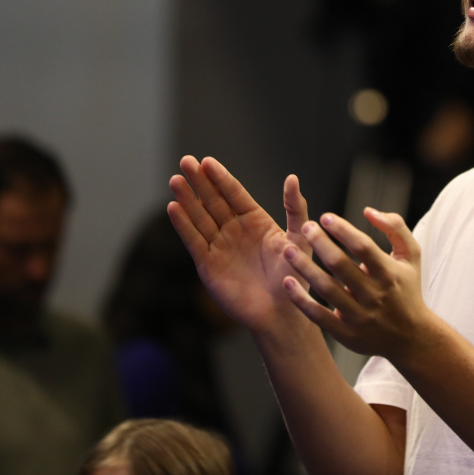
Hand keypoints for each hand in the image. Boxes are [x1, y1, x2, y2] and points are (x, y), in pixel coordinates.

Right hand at [167, 155, 312, 335]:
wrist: (280, 313)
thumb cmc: (294, 276)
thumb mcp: (299, 238)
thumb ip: (294, 208)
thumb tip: (292, 177)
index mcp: (256, 220)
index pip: (234, 193)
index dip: (221, 178)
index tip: (207, 161)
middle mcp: (235, 230)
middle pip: (213, 201)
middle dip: (199, 182)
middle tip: (185, 161)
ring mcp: (220, 246)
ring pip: (200, 217)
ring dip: (187, 199)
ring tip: (175, 180)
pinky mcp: (208, 264)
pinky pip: (194, 240)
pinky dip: (183, 225)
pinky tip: (174, 207)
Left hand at [281, 208, 432, 359]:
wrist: (411, 338)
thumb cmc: (407, 290)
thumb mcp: (411, 256)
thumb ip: (395, 227)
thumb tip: (368, 211)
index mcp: (389, 273)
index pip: (363, 247)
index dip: (343, 230)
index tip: (326, 217)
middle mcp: (374, 295)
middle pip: (341, 265)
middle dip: (320, 243)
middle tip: (306, 227)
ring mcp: (359, 316)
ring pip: (326, 289)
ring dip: (304, 267)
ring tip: (288, 249)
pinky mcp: (346, 334)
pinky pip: (318, 316)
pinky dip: (301, 299)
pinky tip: (288, 282)